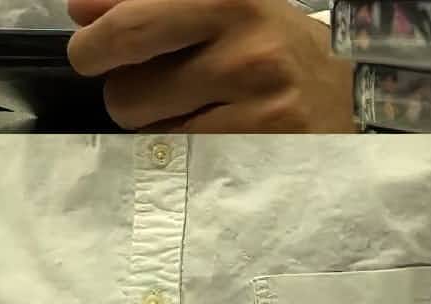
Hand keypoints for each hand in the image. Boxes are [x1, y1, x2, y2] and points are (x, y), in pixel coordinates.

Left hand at [67, 0, 355, 132]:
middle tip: (148, 91)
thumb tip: (80, 11)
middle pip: (127, 92)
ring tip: (192, 112)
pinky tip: (211, 134)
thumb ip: (148, 3)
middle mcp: (245, 50)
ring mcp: (258, 108)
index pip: (129, 27)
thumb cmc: (273, 45)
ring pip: (153, 136)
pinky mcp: (263, 151)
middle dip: (122, 96)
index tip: (91, 55)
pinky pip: (185, 160)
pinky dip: (182, 151)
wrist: (349, 93)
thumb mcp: (220, 6)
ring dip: (155, 127)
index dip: (93, 48)